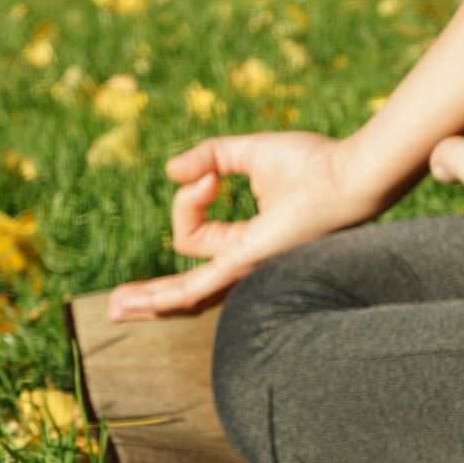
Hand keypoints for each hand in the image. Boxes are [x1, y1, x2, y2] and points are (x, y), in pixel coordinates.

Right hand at [107, 132, 383, 320]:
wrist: (348, 174)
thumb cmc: (314, 163)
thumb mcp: (247, 153)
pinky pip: (193, 289)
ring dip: (149, 301)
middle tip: (118, 303)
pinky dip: (161, 296)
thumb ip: (210, 157)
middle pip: (187, 284)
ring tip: (115, 310)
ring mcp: (245, 269)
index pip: (193, 236)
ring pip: (185, 296)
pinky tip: (135, 303)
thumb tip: (173, 171)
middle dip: (152, 295)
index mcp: (247, 241)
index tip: (209, 174)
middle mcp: (246, 263)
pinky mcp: (244, 264)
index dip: (187, 199)